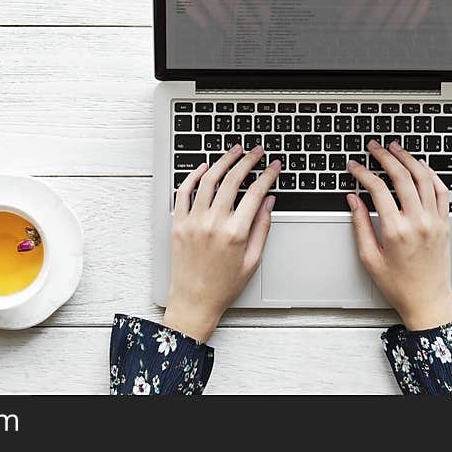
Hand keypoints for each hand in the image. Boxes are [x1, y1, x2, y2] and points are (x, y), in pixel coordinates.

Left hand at [163, 144, 278, 341]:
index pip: (255, 193)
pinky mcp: (178, 223)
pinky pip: (184, 192)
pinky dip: (193, 175)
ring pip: (208, 180)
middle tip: (256, 151)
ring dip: (223, 161)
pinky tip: (205, 167)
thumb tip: (269, 201)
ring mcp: (192, 221)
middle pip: (232, 180)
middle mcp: (213, 223)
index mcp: (235, 233)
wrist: (194, 301)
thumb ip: (262, 227)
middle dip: (247, 160)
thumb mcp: (253, 260)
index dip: (267, 175)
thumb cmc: (224, 285)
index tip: (274, 166)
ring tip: (234, 151)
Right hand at [347, 140, 451, 330]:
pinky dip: (430, 174)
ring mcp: (434, 221)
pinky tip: (420, 166)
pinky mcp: (445, 223)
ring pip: (424, 178)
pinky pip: (441, 191)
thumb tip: (353, 199)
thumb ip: (359, 224)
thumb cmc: (398, 285)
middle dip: (385, 157)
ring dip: (408, 159)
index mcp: (396, 231)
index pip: (377, 189)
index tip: (354, 166)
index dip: (362, 172)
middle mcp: (418, 222)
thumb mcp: (369, 257)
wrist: (428, 302)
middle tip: (374, 147)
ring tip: (396, 149)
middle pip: (401, 177)